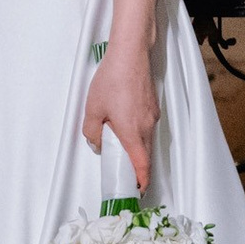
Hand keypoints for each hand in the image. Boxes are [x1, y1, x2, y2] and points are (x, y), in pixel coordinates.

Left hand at [81, 41, 158, 196]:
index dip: (141, 181)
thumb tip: (97, 144)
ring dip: (135, 147)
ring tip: (118, 144)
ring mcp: (152, 115)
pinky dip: (137, 131)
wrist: (131, 54)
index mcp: (132, 133)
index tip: (137, 189)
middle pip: (145, 155)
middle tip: (124, 172)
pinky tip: (123, 121)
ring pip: (146, 139)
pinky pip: (146, 126)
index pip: (142, 165)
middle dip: (136, 167)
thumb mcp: (93, 108)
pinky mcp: (152, 105)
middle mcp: (146, 127)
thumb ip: (92, 131)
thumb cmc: (112, 79)